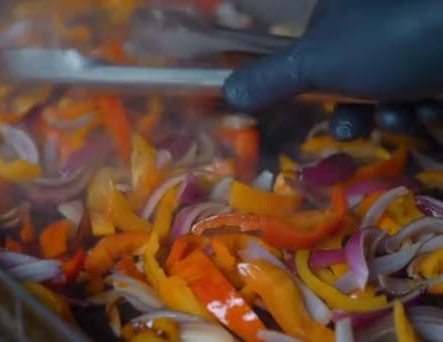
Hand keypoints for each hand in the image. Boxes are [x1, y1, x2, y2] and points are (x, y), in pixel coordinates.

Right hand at [223, 0, 442, 110]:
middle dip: (359, 112)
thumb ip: (271, 78)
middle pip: (354, 76)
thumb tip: (225, 90)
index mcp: (342, 11)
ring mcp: (412, 37)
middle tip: (362, 129)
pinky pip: (424, 86)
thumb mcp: (317, 63)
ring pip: (393, 87)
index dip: (316, 89)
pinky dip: (425, 104)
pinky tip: (432, 106)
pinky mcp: (438, 57)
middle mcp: (377, 19)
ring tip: (408, 115)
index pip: (315, 53)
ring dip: (396, 113)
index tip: (323, 117)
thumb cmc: (388, 43)